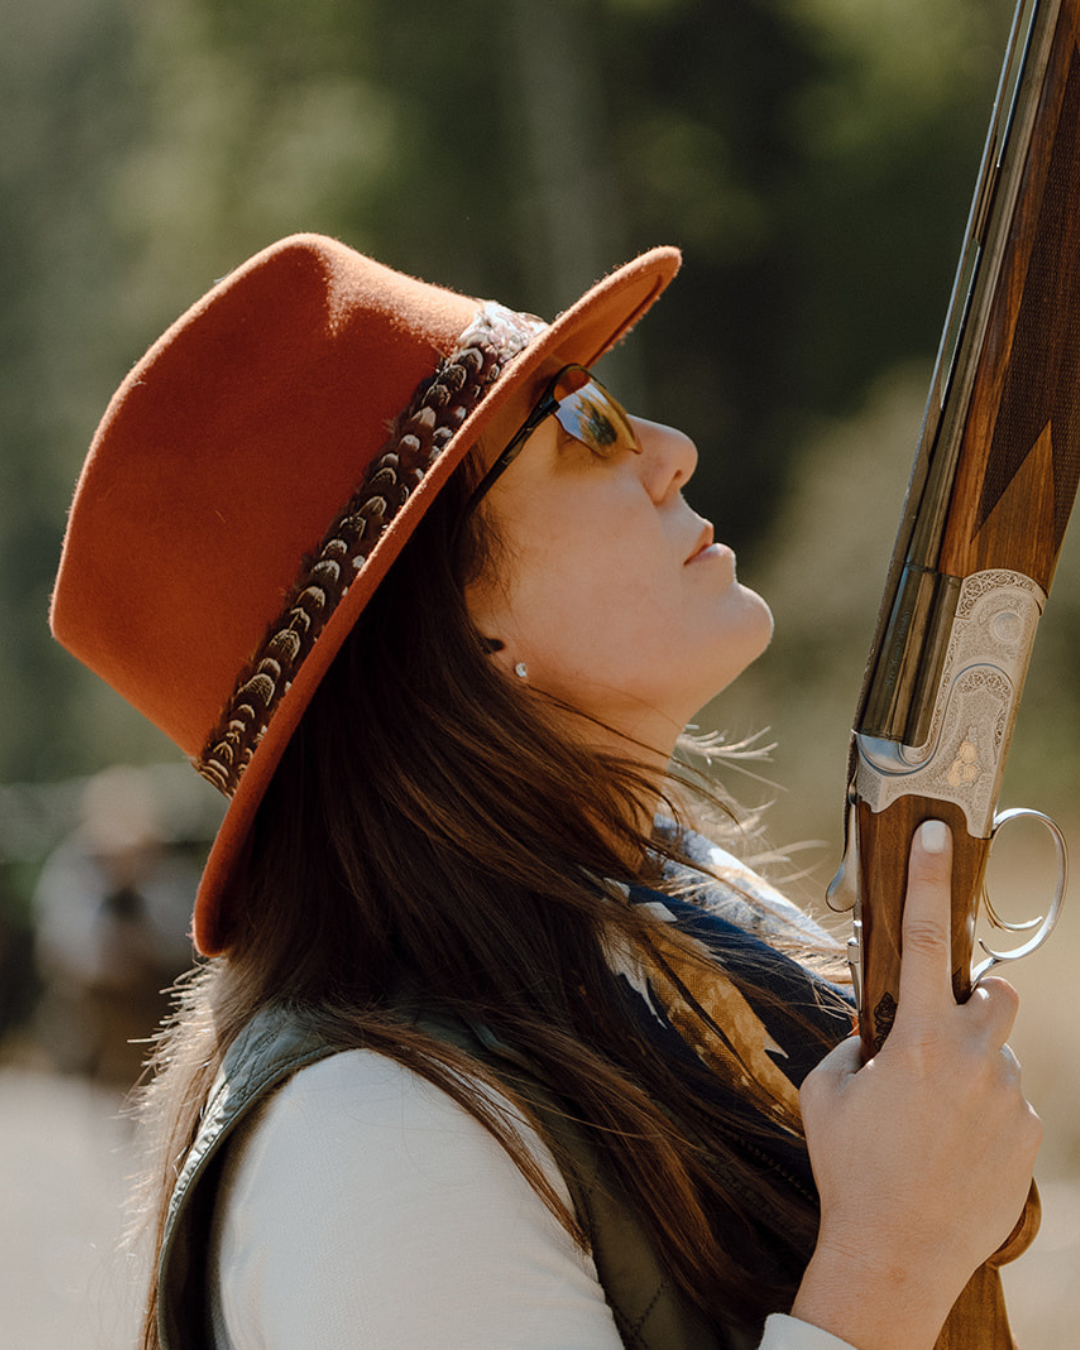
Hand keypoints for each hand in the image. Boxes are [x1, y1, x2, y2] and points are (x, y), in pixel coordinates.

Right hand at [790, 820, 1041, 1349]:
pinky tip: (954, 1149)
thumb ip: (849, 1045)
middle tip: (941, 1032)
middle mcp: (975, 1059)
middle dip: (973, 999)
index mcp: (919, 1039)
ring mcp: (1010, 1099)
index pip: (921, 937)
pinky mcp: (1028, 1137)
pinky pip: (1012, 1102)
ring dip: (975, 1065)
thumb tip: (872, 1031)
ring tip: (937, 1117)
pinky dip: (986, 1111)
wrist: (896, 1255)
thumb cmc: (850, 1169)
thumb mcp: (825, 1094)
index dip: (927, 880)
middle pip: (997, 992)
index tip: (936, 835)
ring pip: (1003, 1053)